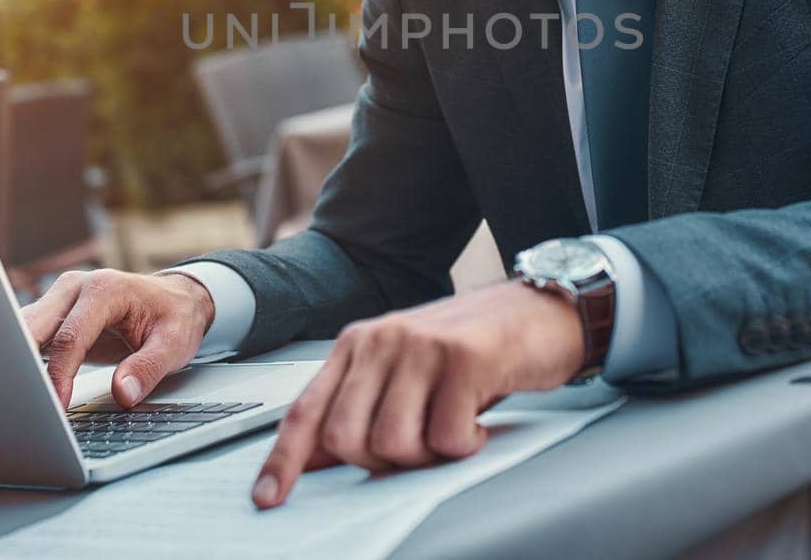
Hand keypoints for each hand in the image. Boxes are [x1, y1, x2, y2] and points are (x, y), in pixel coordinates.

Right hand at [21, 269, 214, 409]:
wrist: (175, 299)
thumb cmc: (174, 317)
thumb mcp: (174, 344)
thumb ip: (148, 368)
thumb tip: (122, 394)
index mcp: (104, 289)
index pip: (70, 337)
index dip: (59, 375)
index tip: (55, 406)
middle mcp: (75, 287)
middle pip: (33, 326)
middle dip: (20, 362)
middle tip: (15, 401)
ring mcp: (61, 298)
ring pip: (24, 329)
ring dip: (15, 360)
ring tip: (11, 395)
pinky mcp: (54, 312)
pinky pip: (29, 335)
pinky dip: (22, 359)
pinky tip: (19, 384)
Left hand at [251, 280, 584, 508]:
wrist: (543, 311)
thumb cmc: (474, 350)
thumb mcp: (407, 374)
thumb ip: (362, 407)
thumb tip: (314, 461)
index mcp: (359, 344)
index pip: (306, 409)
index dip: (284, 459)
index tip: (267, 498)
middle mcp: (382, 338)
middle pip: (346, 437)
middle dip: (381, 462)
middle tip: (421, 447)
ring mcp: (421, 345)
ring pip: (393, 443)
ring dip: (428, 455)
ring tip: (454, 430)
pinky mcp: (464, 357)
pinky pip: (447, 437)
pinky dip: (466, 445)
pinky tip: (480, 423)